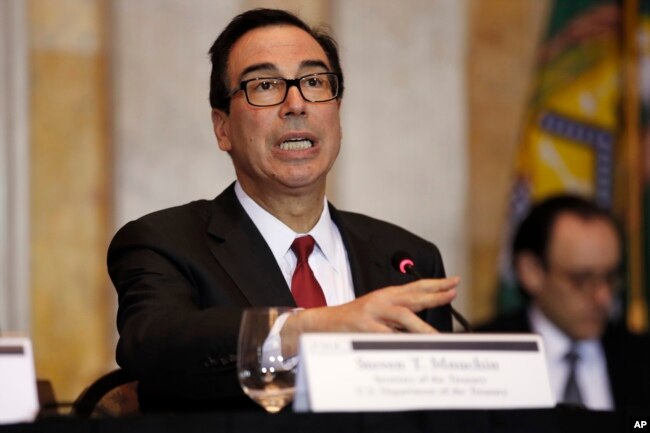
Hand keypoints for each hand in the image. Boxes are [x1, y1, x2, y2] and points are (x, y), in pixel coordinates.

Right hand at [280, 277, 458, 354]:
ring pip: (402, 315)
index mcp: (388, 295)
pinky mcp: (364, 326)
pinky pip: (385, 334)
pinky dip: (398, 340)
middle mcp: (382, 299)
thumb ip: (399, 316)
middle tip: (452, 293)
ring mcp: (373, 312)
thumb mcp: (380, 312)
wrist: (326, 322)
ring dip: (421, 326)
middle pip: (413, 296)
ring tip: (435, 335)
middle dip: (435, 296)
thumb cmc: (356, 319)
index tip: (454, 283)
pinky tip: (409, 345)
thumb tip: (424, 327)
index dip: (435, 285)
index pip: (416, 287)